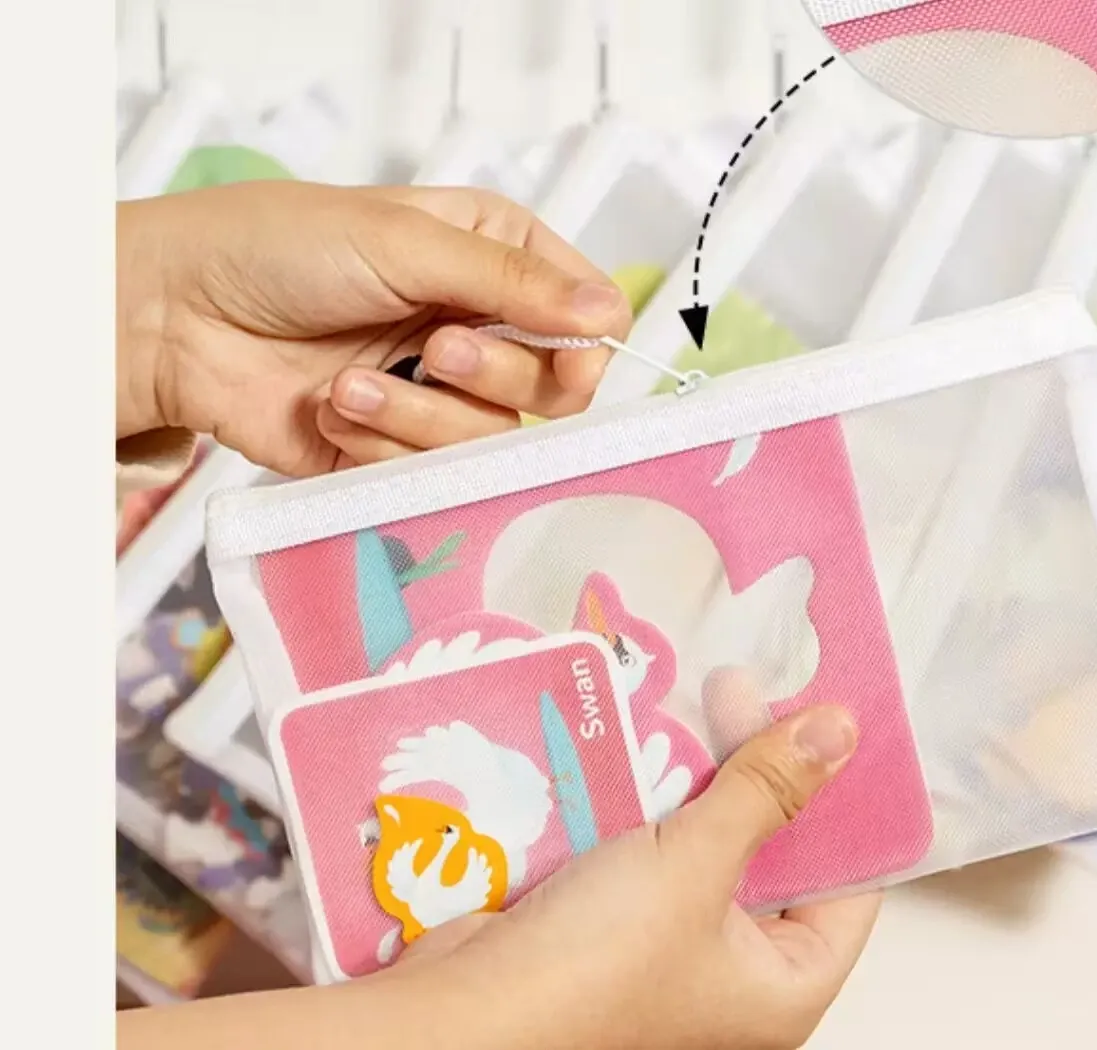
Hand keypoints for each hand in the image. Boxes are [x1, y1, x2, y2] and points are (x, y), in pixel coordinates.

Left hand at [117, 181, 632, 476]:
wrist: (178, 317)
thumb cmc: (278, 249)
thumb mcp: (406, 241)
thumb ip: (513, 283)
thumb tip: (608, 315)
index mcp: (493, 260)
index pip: (584, 316)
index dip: (582, 346)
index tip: (564, 359)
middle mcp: (477, 327)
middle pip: (553, 389)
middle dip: (492, 377)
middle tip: (434, 349)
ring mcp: (438, 394)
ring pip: (490, 440)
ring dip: (418, 413)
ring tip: (349, 383)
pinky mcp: (398, 451)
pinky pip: (431, 473)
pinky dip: (381, 444)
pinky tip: (333, 408)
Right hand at [389, 699, 879, 1049]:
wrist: (462, 1013)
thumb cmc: (593, 964)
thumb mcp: (696, 863)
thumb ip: (767, 790)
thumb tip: (839, 733)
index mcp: (783, 986)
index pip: (849, 888)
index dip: (846, 806)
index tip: (834, 726)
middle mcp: (734, 976)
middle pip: (776, 856)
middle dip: (762, 774)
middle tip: (747, 695)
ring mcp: (671, 950)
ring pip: (710, 845)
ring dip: (703, 778)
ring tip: (700, 701)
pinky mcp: (615, 925)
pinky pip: (653, 851)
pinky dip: (652, 799)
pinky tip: (647, 738)